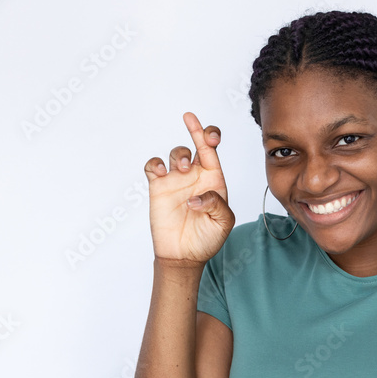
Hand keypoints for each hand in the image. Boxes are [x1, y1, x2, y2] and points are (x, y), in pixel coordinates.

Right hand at [143, 112, 234, 266]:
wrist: (183, 255)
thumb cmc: (207, 239)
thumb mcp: (223, 222)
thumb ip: (217, 205)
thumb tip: (197, 197)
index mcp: (213, 180)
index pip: (212, 152)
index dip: (211, 136)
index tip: (211, 136)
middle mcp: (195, 176)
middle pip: (195, 144)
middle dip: (196, 130)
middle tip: (191, 122)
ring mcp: (176, 180)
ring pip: (175, 153)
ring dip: (178, 154)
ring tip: (182, 169)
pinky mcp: (158, 187)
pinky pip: (153, 166)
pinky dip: (155, 163)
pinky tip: (162, 172)